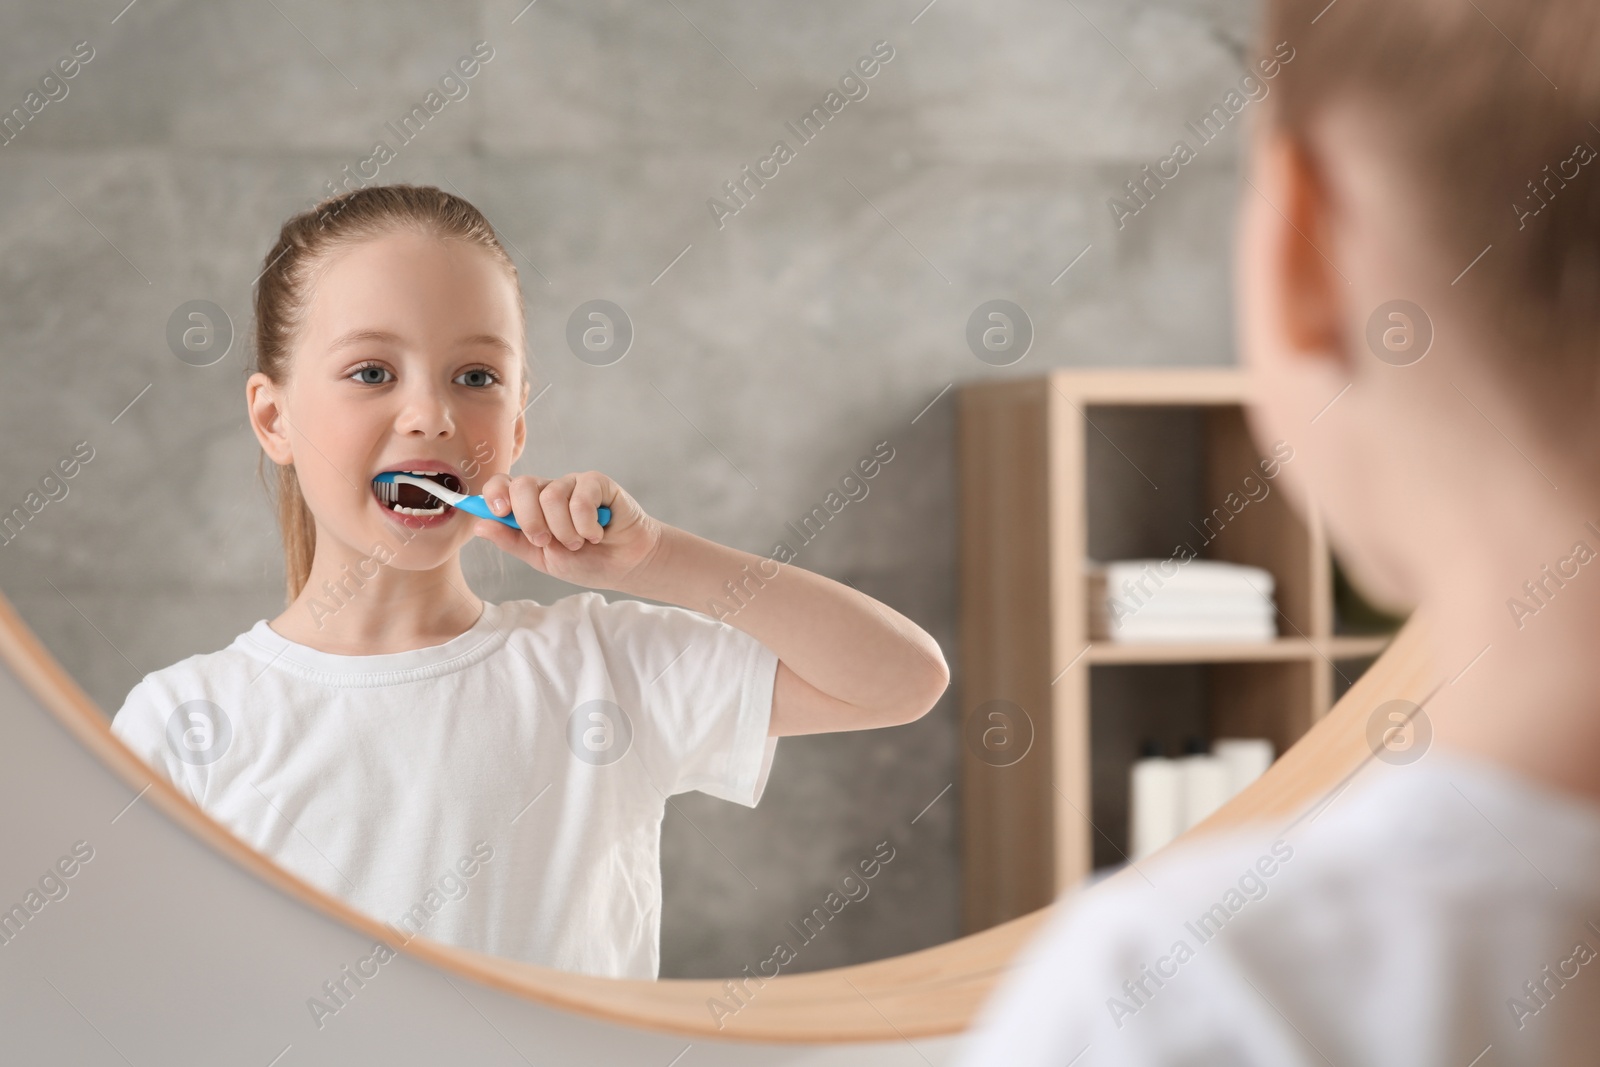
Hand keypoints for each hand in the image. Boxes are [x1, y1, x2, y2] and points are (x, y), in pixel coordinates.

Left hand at [472, 470, 661, 590]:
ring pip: (551, 496)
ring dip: (564, 530)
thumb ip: (512, 541)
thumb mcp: (541, 558)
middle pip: (522, 486)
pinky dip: (586, 524)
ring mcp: (572, 484)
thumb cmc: (585, 561)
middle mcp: (548, 490)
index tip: (498, 511)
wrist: (624, 566)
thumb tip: (478, 525)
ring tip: (579, 543)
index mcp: (529, 506)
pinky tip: (596, 533)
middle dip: (529, 520)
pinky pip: (580, 497)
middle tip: (545, 541)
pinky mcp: (596, 483)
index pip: (502, 486)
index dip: (494, 494)